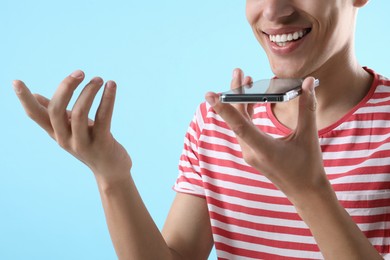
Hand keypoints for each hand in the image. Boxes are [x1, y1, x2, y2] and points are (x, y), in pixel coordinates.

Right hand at [13, 70, 131, 181]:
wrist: (111, 171)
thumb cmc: (90, 144)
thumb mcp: (70, 129)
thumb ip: (55, 114)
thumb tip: (36, 96)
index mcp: (56, 132)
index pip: (35, 115)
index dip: (25, 99)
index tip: (16, 81)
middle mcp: (65, 139)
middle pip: (56, 110)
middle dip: (66, 87)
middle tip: (80, 72)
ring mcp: (83, 143)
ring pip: (80, 113)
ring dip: (89, 91)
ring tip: (99, 79)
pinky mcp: (102, 143)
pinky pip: (103, 117)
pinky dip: (108, 99)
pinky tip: (112, 85)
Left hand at [205, 69, 327, 202]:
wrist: (305, 192)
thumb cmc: (308, 167)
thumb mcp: (308, 137)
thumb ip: (307, 108)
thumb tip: (309, 83)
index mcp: (263, 149)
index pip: (239, 125)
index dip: (224, 109)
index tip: (209, 94)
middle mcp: (251, 151)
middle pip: (237, 119)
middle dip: (236, 94)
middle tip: (238, 71)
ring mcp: (250, 153)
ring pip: (239, 123)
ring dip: (241, 102)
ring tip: (245, 80)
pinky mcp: (253, 152)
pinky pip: (244, 129)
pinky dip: (246, 113)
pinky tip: (252, 99)